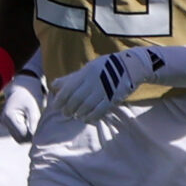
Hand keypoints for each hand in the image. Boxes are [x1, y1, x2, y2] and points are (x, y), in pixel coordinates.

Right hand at [3, 69, 44, 138]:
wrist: (22, 87)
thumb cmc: (29, 95)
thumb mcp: (33, 107)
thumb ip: (33, 122)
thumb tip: (36, 138)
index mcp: (8, 117)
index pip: (22, 135)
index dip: (33, 135)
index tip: (43, 129)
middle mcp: (4, 122)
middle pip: (19, 139)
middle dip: (31, 137)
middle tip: (41, 128)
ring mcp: (6, 124)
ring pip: (20, 138)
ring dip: (30, 135)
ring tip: (37, 125)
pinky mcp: (10, 125)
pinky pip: (19, 134)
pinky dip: (28, 132)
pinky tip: (33, 124)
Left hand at [48, 49, 162, 123]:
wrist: (131, 66)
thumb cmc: (105, 67)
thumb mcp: (87, 68)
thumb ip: (72, 78)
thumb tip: (53, 85)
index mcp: (85, 73)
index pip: (68, 88)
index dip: (60, 99)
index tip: (55, 106)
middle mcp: (93, 81)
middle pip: (76, 98)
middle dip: (69, 108)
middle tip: (66, 113)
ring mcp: (104, 89)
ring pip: (87, 105)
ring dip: (79, 113)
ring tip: (75, 115)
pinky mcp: (114, 97)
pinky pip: (100, 110)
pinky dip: (92, 116)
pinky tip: (87, 119)